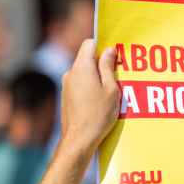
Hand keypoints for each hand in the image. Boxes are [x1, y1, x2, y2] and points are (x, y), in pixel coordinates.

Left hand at [60, 39, 119, 153]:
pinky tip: (100, 102)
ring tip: (110, 92)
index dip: (102, 46)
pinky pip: (79, 85)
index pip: (89, 43)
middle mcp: (71, 73)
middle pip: (87, 58)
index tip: (115, 56)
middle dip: (102, 64)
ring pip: (84, 73)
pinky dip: (90, 88)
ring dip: (96, 77)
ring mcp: (66, 85)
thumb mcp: (111, 89)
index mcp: (82, 67)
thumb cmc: (98, 115)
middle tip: (117, 75)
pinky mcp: (66, 97)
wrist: (78, 140)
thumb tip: (109, 50)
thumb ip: (108, 66)